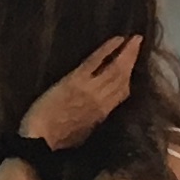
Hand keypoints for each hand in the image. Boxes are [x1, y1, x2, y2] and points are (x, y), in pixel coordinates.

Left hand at [23, 35, 141, 152]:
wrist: (41, 140)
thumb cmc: (57, 140)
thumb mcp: (83, 133)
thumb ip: (94, 118)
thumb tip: (99, 110)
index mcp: (102, 114)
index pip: (123, 93)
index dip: (130, 78)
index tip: (134, 68)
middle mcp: (101, 100)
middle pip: (123, 78)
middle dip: (132, 59)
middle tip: (138, 43)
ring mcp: (90, 88)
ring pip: (115, 69)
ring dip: (126, 52)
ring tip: (133, 39)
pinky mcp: (76, 80)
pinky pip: (96, 61)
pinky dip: (108, 49)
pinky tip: (117, 39)